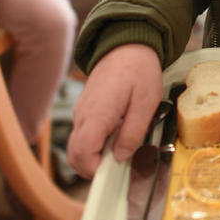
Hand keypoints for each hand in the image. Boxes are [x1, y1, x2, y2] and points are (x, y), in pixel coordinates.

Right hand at [67, 44, 162, 178]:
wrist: (126, 45)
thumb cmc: (138, 70)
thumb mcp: (146, 102)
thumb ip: (133, 132)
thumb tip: (120, 157)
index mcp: (97, 114)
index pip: (82, 153)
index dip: (94, 170)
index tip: (113, 173)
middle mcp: (83, 116)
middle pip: (74, 155)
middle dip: (92, 169)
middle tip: (117, 170)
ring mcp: (81, 113)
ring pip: (76, 147)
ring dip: (92, 158)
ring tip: (118, 154)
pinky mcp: (85, 111)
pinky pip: (83, 136)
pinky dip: (93, 146)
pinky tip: (114, 141)